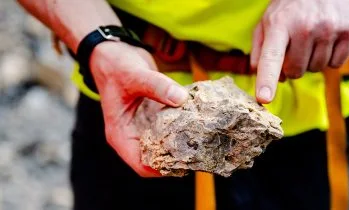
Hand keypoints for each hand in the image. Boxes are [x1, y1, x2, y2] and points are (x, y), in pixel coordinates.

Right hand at [90, 42, 188, 176]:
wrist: (115, 52)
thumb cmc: (115, 66)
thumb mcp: (134, 75)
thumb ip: (157, 86)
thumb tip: (181, 99)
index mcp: (121, 134)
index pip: (141, 165)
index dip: (162, 169)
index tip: (185, 160)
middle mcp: (133, 134)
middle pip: (157, 158)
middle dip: (177, 157)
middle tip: (201, 150)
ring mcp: (145, 125)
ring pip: (165, 143)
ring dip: (182, 142)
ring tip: (203, 139)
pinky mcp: (155, 115)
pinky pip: (170, 126)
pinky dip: (182, 126)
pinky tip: (198, 121)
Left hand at [250, 0, 348, 102]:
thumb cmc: (287, 10)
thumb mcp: (265, 24)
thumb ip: (259, 52)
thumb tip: (263, 77)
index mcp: (278, 26)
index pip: (271, 58)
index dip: (267, 80)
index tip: (264, 98)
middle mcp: (304, 27)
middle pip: (295, 72)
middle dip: (291, 67)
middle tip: (293, 48)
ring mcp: (328, 28)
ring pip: (316, 69)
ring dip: (310, 61)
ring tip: (309, 41)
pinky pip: (336, 64)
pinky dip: (329, 58)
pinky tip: (324, 42)